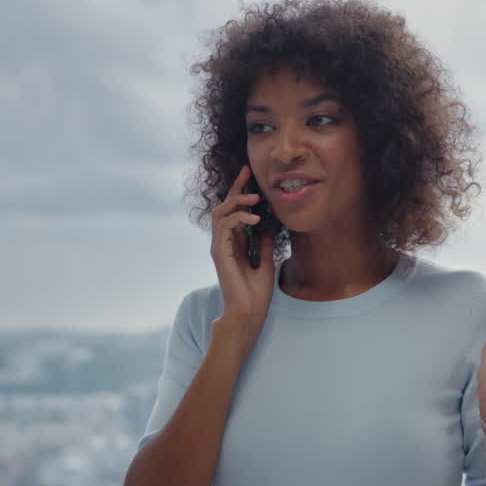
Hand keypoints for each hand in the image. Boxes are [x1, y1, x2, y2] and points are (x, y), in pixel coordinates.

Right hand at [210, 165, 275, 335]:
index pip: (235, 212)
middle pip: (225, 206)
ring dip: (237, 201)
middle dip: (236, 187)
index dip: (242, 192)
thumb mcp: (266, 262)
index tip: (252, 176)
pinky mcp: (219, 253)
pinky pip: (224, 226)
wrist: (249, 313)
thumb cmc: (256, 293)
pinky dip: (238, 217)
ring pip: (221, 212)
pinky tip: (254, 218)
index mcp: (234, 244)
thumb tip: (266, 226)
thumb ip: (263, 244)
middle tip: (248, 172)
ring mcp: (219, 247)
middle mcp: (224, 243)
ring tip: (255, 197)